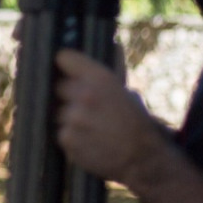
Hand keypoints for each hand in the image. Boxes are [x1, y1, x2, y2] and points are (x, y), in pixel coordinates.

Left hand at [54, 48, 164, 183]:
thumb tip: (111, 42)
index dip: (64, 63)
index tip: (64, 67)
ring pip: (58, 111)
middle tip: (86, 106)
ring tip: (91, 126)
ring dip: (69, 117)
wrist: (144, 160)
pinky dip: (70, 136)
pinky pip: (60, 131)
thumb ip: (110, 70)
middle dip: (68, 95)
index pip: (63, 57)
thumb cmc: (136, 123)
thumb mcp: (126, 92)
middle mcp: (84, 95)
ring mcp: (73, 118)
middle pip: (58, 86)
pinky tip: (88, 139)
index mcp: (100, 79)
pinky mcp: (67, 139)